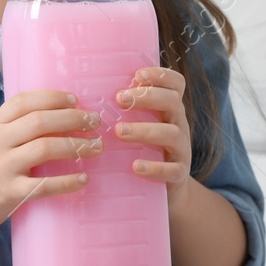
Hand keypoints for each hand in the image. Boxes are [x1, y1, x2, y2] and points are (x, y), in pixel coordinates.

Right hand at [0, 89, 101, 238]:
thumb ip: (14, 129)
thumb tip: (56, 117)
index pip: (24, 101)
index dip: (52, 97)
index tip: (75, 100)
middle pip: (41, 121)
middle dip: (73, 118)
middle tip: (94, 122)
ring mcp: (2, 167)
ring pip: (45, 148)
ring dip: (77, 146)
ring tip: (96, 148)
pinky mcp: (9, 193)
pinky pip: (44, 185)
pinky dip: (67, 182)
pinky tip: (83, 179)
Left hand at [113, 66, 193, 210]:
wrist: (167, 191)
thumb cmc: (143, 151)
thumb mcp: (140, 126)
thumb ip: (125, 111)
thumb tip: (84, 91)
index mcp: (169, 110)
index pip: (176, 84)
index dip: (162, 75)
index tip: (138, 74)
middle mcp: (179, 125)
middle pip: (173, 102)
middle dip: (148, 97)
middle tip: (120, 98)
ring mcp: (181, 150)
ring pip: (172, 134)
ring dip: (145, 130)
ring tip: (120, 131)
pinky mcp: (179, 174)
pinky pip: (173, 169)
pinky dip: (155, 167)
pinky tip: (136, 166)